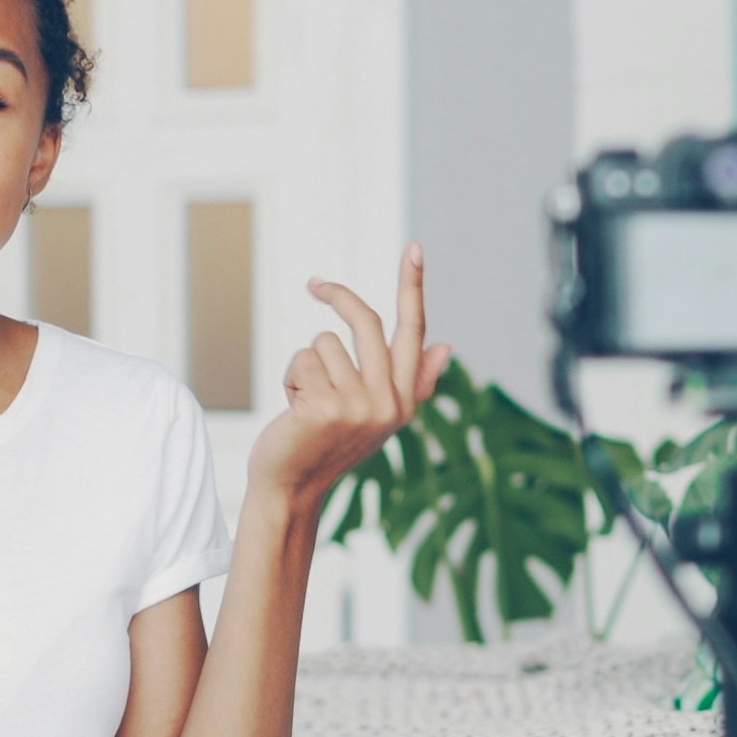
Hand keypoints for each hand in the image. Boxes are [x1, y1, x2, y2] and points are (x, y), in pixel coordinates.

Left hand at [248, 244, 451, 508]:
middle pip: (367, 322)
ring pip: (325, 343)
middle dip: (337, 296)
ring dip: (305, 365)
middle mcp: (388, 404)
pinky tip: (292, 411)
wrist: (290, 489)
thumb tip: (447, 346)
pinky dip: (290, 378)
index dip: (412, 287)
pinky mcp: (325, 408)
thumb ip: (412, 381)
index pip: (413, 332)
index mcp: (404, 400)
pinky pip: (302, 360)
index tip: (414, 247)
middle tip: (314, 283)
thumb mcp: (374, 414)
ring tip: (303, 402)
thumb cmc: (326, 445)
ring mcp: (358, 407)